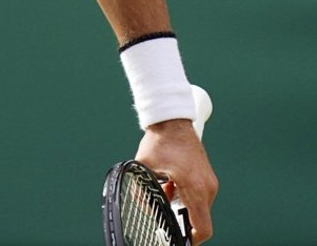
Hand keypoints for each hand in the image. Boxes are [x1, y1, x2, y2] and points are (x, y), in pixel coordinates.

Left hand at [137, 118, 217, 243]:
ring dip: (180, 203)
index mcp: (195, 188)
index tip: (179, 239)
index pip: (202, 227)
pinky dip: (184, 194)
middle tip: (163, 209)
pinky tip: (169, 181)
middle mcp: (207, 187)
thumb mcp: (144, 166)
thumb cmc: (160, 141)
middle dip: (180, 216)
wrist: (172, 118)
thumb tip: (142, 205)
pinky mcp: (207, 176)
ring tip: (164, 187)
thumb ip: (141, 189)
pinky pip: (198, 194)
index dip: (190, 239)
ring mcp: (209, 181)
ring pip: (197, 205)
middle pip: (198, 218)